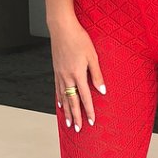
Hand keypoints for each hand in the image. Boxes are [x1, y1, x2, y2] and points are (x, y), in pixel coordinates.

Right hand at [50, 17, 105, 131]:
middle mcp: (67, 77)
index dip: (89, 111)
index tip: (92, 122)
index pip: (85, 97)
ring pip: (63, 97)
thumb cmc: (79, 39)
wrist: (61, 28)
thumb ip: (97, 74)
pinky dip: (59, 99)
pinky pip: (57, 89)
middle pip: (73, 101)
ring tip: (69, 123)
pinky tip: (60, 105)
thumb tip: (102, 90)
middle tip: (78, 129)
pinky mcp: (56, 70)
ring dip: (67, 111)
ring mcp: (60, 74)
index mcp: (78, 74)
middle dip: (76, 116)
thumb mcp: (92, 56)